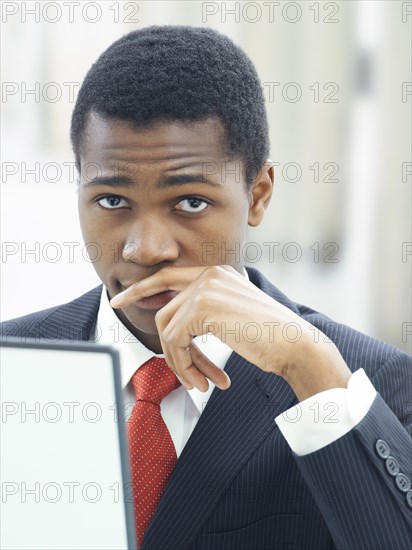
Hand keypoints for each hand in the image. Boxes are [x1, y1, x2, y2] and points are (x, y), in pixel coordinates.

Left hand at [111, 265, 350, 397]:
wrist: (296, 345)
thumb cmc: (269, 337)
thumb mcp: (232, 316)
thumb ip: (203, 310)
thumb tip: (171, 322)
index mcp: (217, 272)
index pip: (168, 276)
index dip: (140, 289)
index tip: (119, 300)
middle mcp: (210, 274)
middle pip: (164, 309)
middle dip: (165, 345)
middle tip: (174, 371)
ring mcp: (206, 288)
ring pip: (167, 330)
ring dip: (180, 362)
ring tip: (200, 382)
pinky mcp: (204, 307)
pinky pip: (175, 341)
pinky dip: (185, 365)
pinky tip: (204, 380)